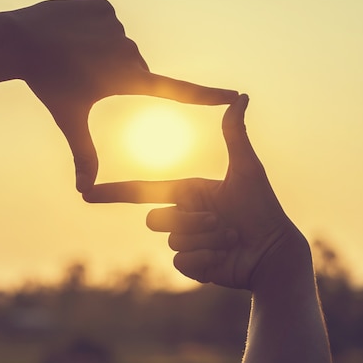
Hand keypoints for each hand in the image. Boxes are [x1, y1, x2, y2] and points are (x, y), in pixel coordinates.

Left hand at [10, 0, 237, 191]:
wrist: (19, 40)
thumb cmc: (48, 84)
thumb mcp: (69, 120)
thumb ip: (83, 154)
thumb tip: (84, 192)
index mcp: (127, 79)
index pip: (177, 91)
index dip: (207, 95)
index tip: (235, 95)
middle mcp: (129, 51)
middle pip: (132, 68)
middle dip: (113, 74)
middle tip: (83, 75)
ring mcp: (117, 26)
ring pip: (117, 44)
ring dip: (101, 51)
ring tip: (74, 54)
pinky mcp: (104, 7)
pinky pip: (105, 23)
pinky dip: (92, 31)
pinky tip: (72, 35)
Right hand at [83, 94, 307, 289]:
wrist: (274, 251)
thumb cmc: (263, 208)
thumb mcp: (245, 168)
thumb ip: (234, 134)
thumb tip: (240, 96)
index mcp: (188, 192)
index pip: (143, 191)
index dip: (114, 193)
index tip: (87, 194)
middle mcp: (183, 215)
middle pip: (156, 219)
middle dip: (189, 220)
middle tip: (220, 222)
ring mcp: (186, 242)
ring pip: (172, 240)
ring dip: (204, 238)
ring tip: (230, 237)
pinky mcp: (191, 265)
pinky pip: (181, 262)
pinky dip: (206, 258)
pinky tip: (225, 256)